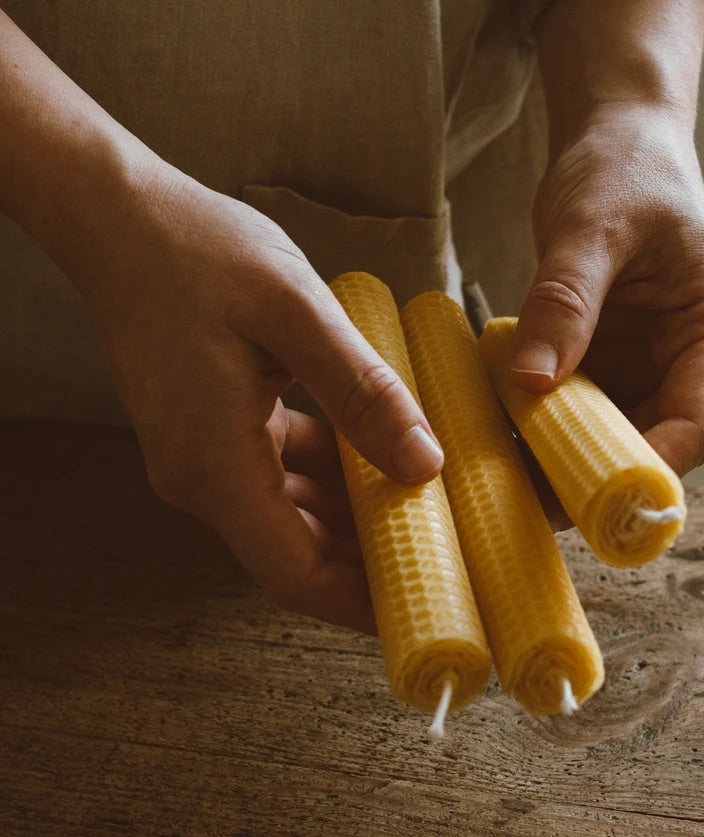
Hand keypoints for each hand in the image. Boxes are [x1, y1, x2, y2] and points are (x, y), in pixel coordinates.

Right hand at [79, 167, 443, 631]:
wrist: (121, 219)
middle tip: (443, 560)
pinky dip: (331, 475)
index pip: (294, 573)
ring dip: (354, 517)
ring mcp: (204, 458)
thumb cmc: (197, 253)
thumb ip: (361, 392)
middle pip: (296, 552)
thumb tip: (424, 465)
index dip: (359, 604)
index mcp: (215, 465)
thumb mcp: (294, 313)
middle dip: (369, 563)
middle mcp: (203, 478)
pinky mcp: (213, 432)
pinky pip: (280, 475)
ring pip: (291, 515)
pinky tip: (377, 454)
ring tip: (425, 510)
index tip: (423, 610)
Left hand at [511, 105, 703, 475]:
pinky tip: (503, 439)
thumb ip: (564, 302)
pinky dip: (544, 427)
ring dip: (565, 460)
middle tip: (537, 504)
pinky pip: (578, 408)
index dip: (654, 465)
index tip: (599, 494)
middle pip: (652, 440)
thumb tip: (535, 381)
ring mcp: (644, 363)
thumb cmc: (624, 171)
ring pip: (611, 434)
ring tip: (509, 481)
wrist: (616, 144)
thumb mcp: (591, 228)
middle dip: (598, 477)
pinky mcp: (608, 360)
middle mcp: (685, 357)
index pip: (700, 420)